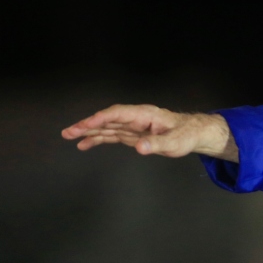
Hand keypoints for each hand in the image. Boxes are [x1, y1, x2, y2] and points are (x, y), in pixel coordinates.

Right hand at [61, 104, 237, 160]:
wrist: (194, 133)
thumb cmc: (186, 134)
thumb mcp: (175, 142)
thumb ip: (157, 144)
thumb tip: (140, 148)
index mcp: (144, 114)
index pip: (117, 114)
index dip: (100, 119)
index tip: (85, 126)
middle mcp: (135, 118)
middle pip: (107, 119)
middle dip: (87, 125)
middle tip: (68, 132)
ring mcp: (132, 126)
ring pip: (106, 127)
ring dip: (88, 132)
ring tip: (69, 137)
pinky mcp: (132, 134)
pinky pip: (111, 135)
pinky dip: (98, 139)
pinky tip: (86, 144)